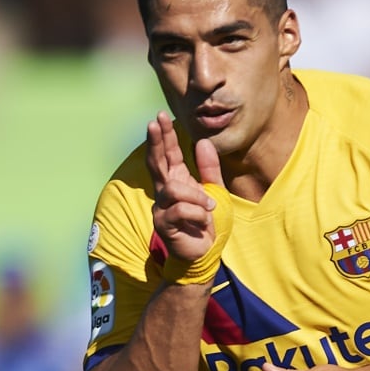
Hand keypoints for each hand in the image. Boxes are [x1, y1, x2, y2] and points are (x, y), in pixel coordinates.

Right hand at [145, 112, 224, 262]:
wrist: (207, 253)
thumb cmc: (208, 223)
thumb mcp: (216, 192)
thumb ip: (209, 169)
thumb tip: (201, 141)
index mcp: (177, 180)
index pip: (168, 154)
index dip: (164, 136)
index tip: (159, 117)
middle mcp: (165, 192)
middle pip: (156, 162)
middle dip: (156, 142)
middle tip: (154, 122)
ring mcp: (162, 208)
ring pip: (173, 189)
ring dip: (196, 196)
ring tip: (210, 208)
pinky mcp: (163, 224)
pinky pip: (180, 210)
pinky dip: (197, 214)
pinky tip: (203, 221)